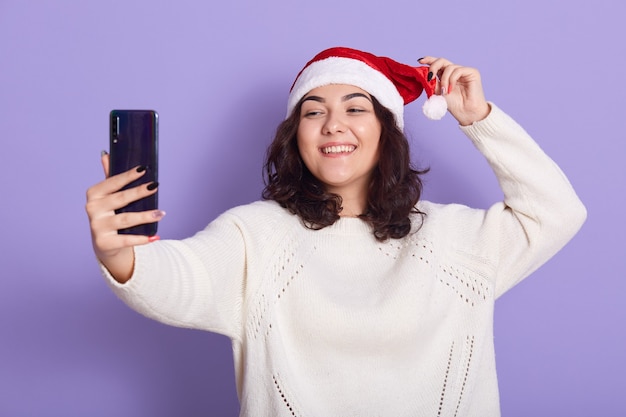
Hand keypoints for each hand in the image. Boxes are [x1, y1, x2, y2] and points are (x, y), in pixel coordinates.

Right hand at [85, 151, 164, 281]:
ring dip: (145, 216)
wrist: (105, 245)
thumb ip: (110, 177)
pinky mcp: (104, 243)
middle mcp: (92, 209)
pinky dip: (142, 238)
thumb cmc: (110, 215)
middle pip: (120, 199)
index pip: (112, 182)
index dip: (128, 176)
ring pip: (126, 219)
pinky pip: (126, 239)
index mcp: (94, 194)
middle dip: (139, 192)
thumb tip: (106, 154)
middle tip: (156, 186)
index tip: (144, 169)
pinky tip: (155, 236)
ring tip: (161, 213)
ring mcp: (97, 227)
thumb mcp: (109, 196)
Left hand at [418, 56, 489, 125]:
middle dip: (433, 67)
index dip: (429, 60)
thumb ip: (432, 82)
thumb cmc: (453, 104)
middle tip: (430, 77)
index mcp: (446, 75)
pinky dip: (451, 80)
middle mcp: (454, 71)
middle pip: (442, 61)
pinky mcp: (472, 72)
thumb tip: (424, 74)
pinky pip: (458, 70)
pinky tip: (450, 89)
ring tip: (444, 91)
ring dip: (444, 80)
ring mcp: (463, 71)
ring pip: (449, 67)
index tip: (420, 61)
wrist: (465, 112)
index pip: (437, 64)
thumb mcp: (438, 92)